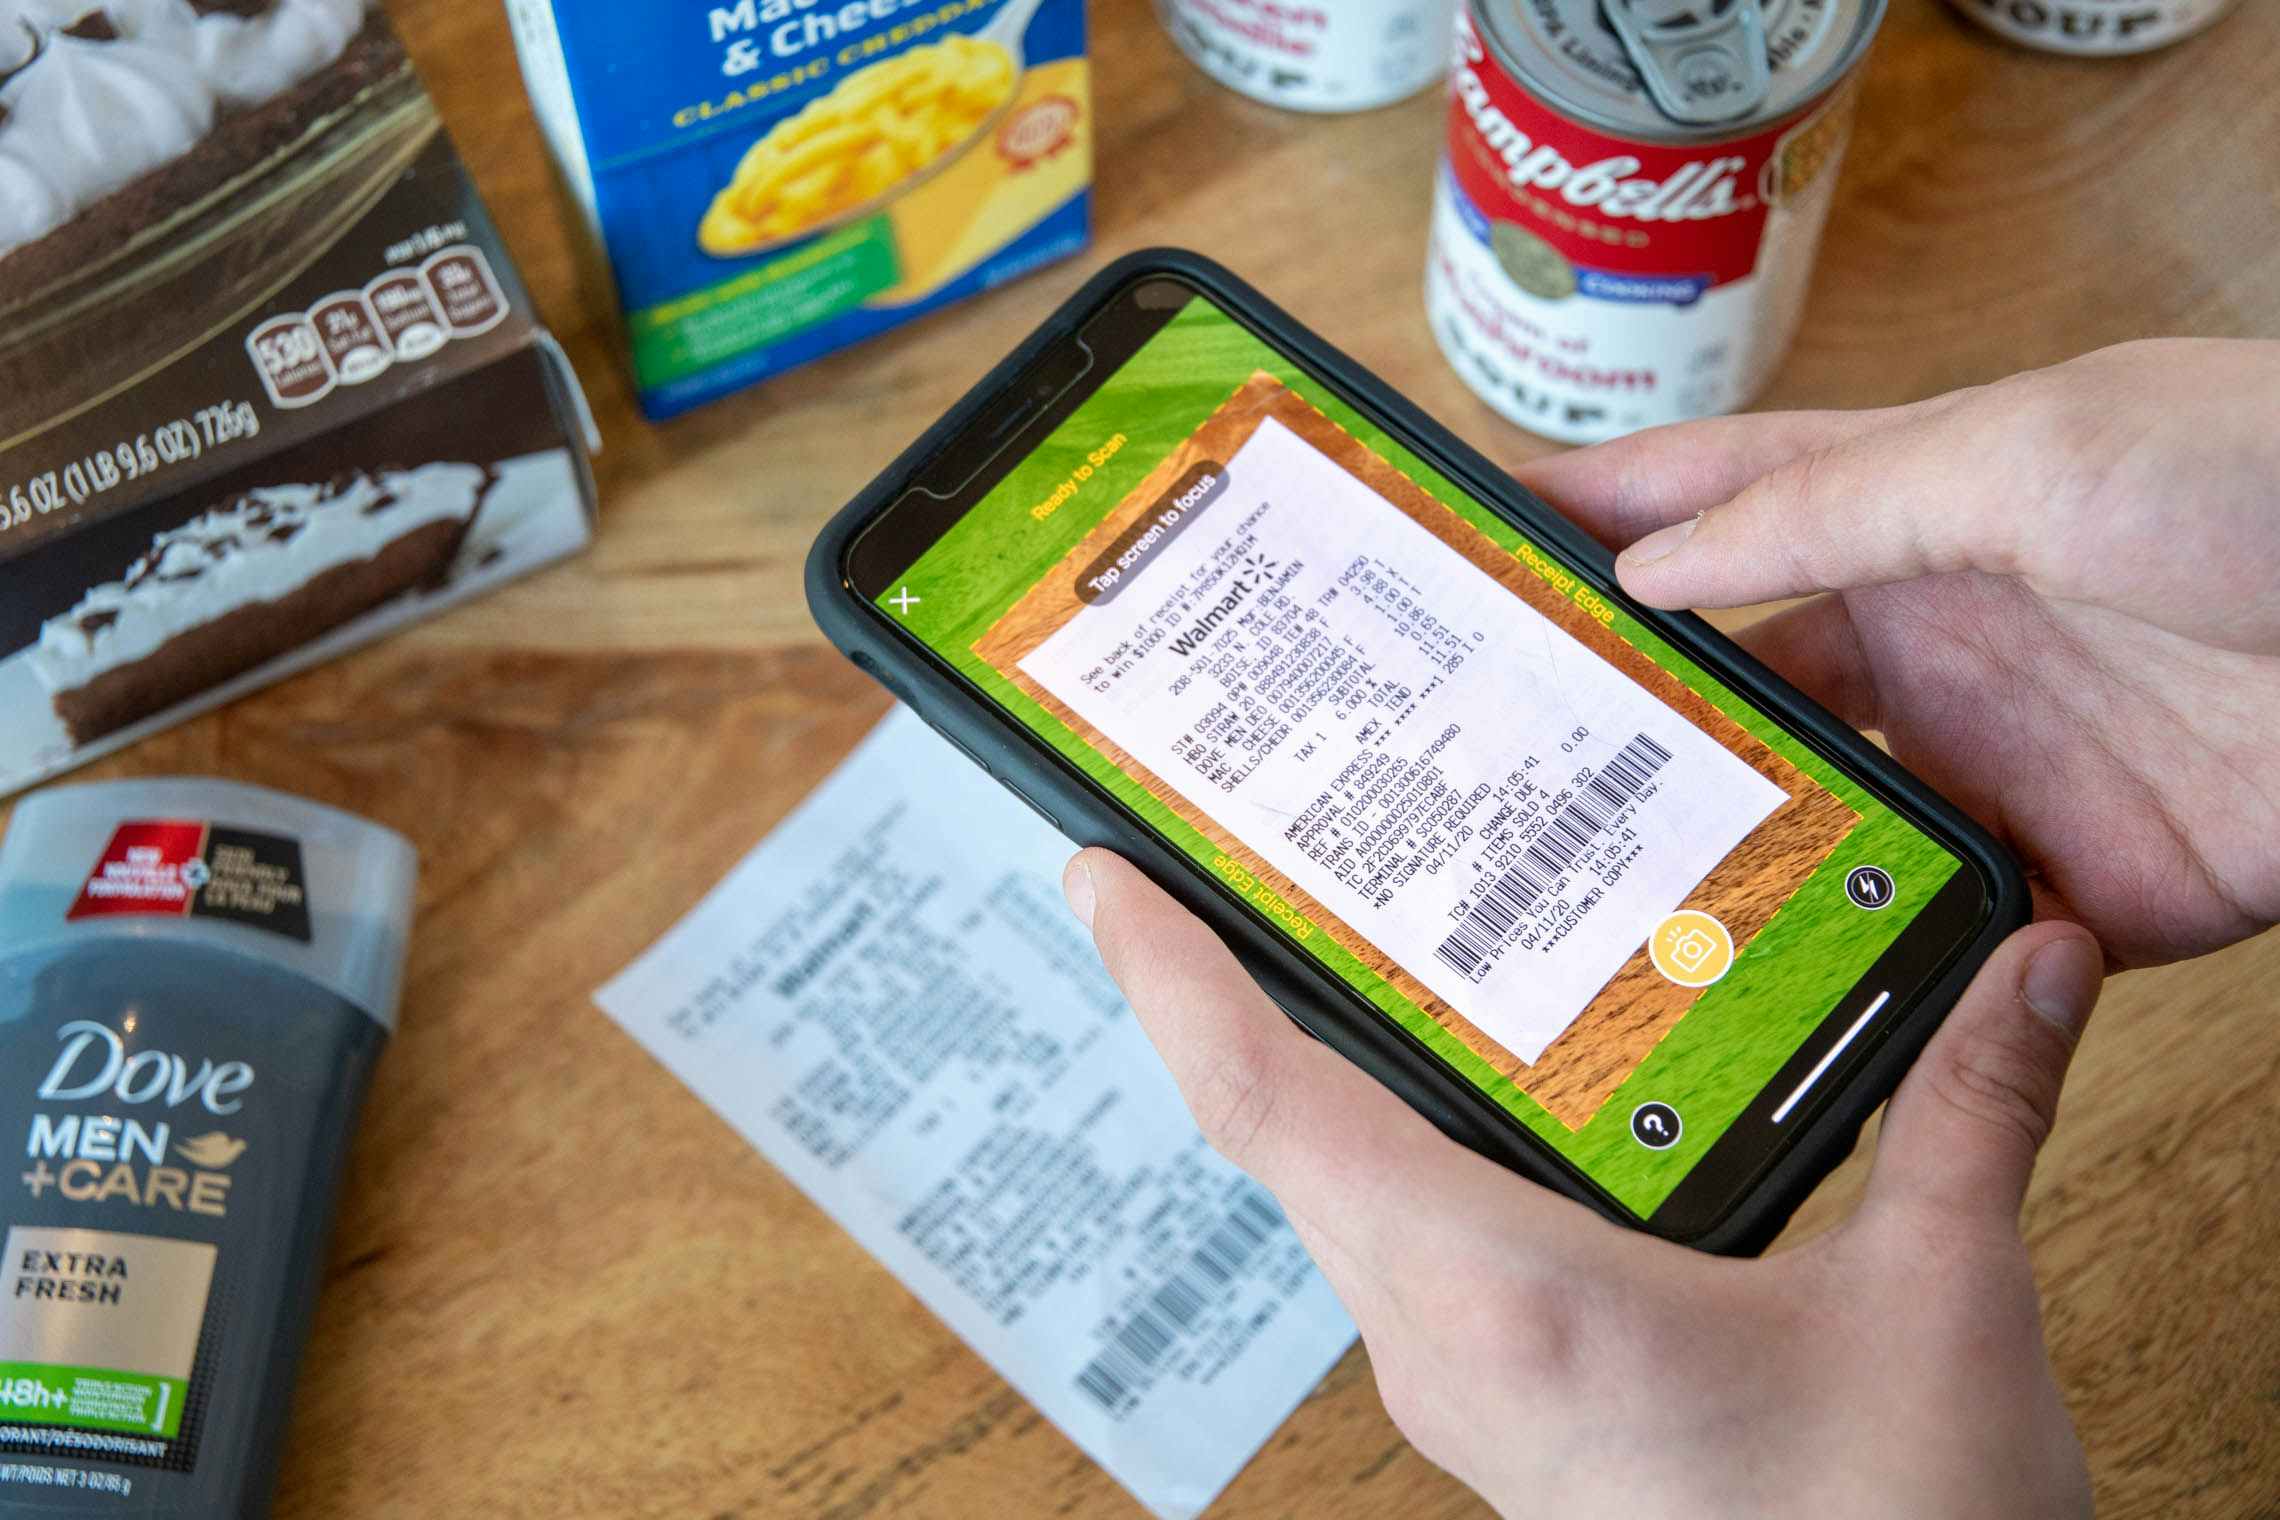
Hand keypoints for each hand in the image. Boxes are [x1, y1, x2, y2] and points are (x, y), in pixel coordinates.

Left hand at [1065, 850, 2100, 1518]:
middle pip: (1281, 1132)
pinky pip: (1401, 1238)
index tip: (1102, 877)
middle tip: (1219, 862)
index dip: (1171, 977)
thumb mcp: (1937, 1307)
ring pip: (1336, 1188)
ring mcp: (1456, 1376)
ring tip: (1335, 943)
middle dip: (1231, 990)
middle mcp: (1442, 1336)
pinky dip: (1400, 1140)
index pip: (1271, 1104)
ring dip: (1318, 1066)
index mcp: (1500, 1291)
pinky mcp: (1498, 1397)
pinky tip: (1479, 1092)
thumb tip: (2025, 969)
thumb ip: (1969, 1117)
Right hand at [1521, 337, 2279, 967]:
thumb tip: (1658, 567)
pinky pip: (1936, 936)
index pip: (1716, 506)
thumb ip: (1833, 510)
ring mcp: (2000, 764)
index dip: (1596, 520)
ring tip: (1600, 900)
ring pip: (1813, 823)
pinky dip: (1860, 963)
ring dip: (1727, 855)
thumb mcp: (2030, 460)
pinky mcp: (2074, 885)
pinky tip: (1771, 989)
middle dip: (1627, 718)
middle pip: (1740, 686)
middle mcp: (1940, 639)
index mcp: (1917, 511)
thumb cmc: (2278, 490)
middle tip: (1499, 765)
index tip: (1475, 551)